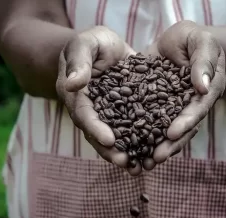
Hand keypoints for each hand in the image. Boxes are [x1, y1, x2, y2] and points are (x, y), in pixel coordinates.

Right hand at [56, 26, 141, 174]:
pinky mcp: (125, 113)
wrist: (106, 46)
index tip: (109, 140)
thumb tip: (72, 83)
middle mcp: (91, 110)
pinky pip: (131, 129)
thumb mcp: (85, 44)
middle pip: (98, 134)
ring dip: (126, 152)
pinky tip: (153, 152)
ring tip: (140, 168)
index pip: (84, 115)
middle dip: (111, 150)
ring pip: (115, 137)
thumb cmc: (92, 42)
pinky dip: (140, 141)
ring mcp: (107, 114)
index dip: (96, 128)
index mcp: (77, 96)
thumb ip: (78, 62)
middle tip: (126, 163)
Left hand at [144, 20, 225, 164]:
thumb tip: (203, 87)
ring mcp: (171, 108)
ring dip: (154, 146)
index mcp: (205, 93)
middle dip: (169, 144)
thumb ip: (204, 61)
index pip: (196, 110)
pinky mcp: (153, 106)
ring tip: (142, 162)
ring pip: (164, 130)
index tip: (172, 133)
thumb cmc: (194, 39)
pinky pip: (147, 121)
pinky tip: (127, 146)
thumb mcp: (202, 42)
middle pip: (181, 128)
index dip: (185, 122)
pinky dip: (139, 134)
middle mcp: (189, 105)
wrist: (177, 41)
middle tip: (155, 158)